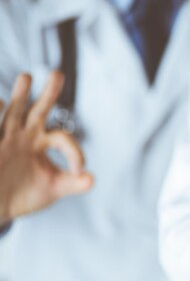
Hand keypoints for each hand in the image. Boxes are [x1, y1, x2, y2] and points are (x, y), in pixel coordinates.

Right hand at [0, 72, 92, 223]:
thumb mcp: (53, 189)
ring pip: (12, 113)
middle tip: (58, 74)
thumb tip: (91, 179)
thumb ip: (73, 184)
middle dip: (49, 94)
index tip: (79, 171)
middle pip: (38, 110)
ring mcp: (5, 139)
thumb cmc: (26, 194)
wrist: (0, 206)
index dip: (74, 153)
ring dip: (19, 97)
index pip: (63, 138)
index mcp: (43, 141)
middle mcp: (25, 135)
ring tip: (27, 78)